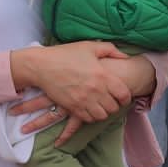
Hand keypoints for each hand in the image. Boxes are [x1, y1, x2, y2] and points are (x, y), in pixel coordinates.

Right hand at [10, 41, 134, 144]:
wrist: (41, 66)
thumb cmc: (65, 54)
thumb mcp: (89, 46)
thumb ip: (110, 50)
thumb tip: (125, 56)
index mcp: (102, 75)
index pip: (124, 94)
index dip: (126, 97)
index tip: (122, 95)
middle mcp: (95, 90)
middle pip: (114, 107)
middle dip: (114, 104)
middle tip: (110, 100)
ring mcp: (83, 100)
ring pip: (102, 116)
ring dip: (103, 112)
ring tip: (100, 105)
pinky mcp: (73, 107)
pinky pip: (88, 119)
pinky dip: (91, 116)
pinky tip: (89, 108)